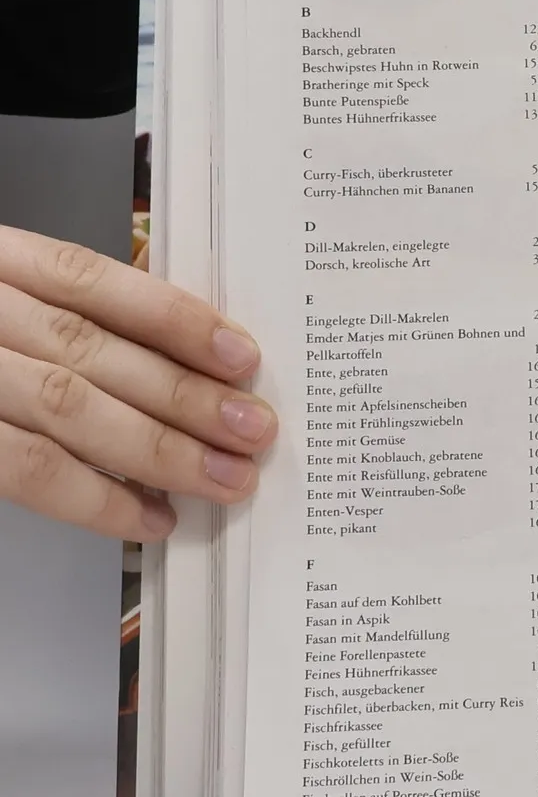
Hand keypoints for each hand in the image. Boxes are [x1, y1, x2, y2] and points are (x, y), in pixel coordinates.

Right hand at [0, 226, 274, 540]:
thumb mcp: (4, 301)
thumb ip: (68, 316)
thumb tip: (182, 360)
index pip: (91, 281)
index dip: (173, 318)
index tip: (241, 355)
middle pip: (92, 351)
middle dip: (186, 396)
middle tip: (254, 431)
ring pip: (67, 409)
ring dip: (159, 451)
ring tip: (223, 478)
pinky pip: (25, 468)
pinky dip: (97, 498)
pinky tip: (149, 515)